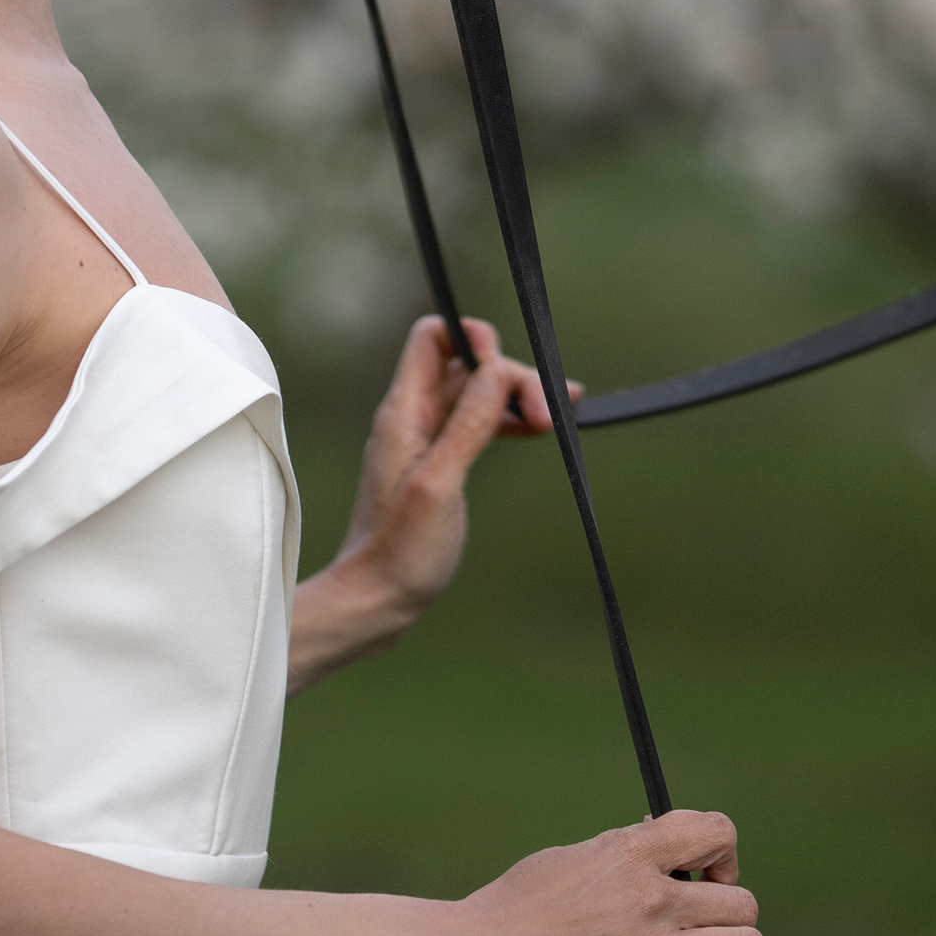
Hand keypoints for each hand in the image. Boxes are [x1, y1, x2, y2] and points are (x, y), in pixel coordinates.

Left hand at [334, 313, 562, 630]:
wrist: (377, 599)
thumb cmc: (401, 550)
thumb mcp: (440, 483)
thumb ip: (467, 424)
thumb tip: (495, 369)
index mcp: (404, 412)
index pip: (432, 338)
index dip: (472, 336)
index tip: (508, 367)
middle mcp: (413, 416)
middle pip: (467, 365)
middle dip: (511, 375)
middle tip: (550, 412)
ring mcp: (426, 439)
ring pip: (477, 393)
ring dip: (517, 396)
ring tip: (559, 415)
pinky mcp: (440, 462)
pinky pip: (477, 423)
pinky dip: (509, 419)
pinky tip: (538, 428)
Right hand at [433, 808, 799, 935]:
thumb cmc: (504, 912)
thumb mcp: (565, 861)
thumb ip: (616, 855)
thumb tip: (652, 844)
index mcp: (631, 854)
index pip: (715, 831)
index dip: (723, 853)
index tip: (705, 876)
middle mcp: (653, 898)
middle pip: (741, 901)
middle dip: (737, 920)